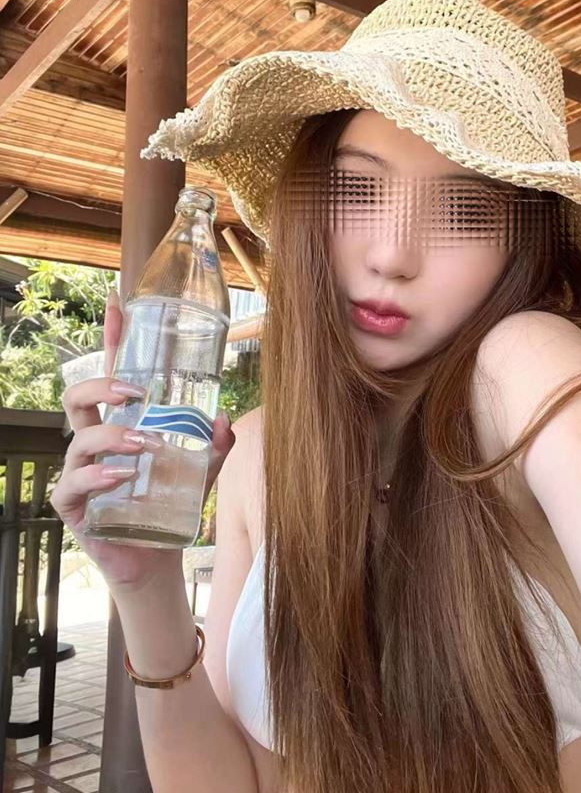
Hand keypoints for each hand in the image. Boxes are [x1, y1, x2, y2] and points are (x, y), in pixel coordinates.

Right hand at [51, 290, 235, 593]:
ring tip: (147, 443)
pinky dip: (98, 477)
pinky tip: (123, 476)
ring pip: (80, 440)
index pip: (111, 375)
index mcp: (120, 425)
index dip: (112, 338)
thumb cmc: (169, 505)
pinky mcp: (74, 507)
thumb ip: (215, 445)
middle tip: (136, 392)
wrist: (156, 559)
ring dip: (114, 436)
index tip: (117, 303)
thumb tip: (226, 417)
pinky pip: (74, 485)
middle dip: (102, 386)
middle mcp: (94, 444)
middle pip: (78, 399)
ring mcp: (80, 474)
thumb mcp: (201, 470)